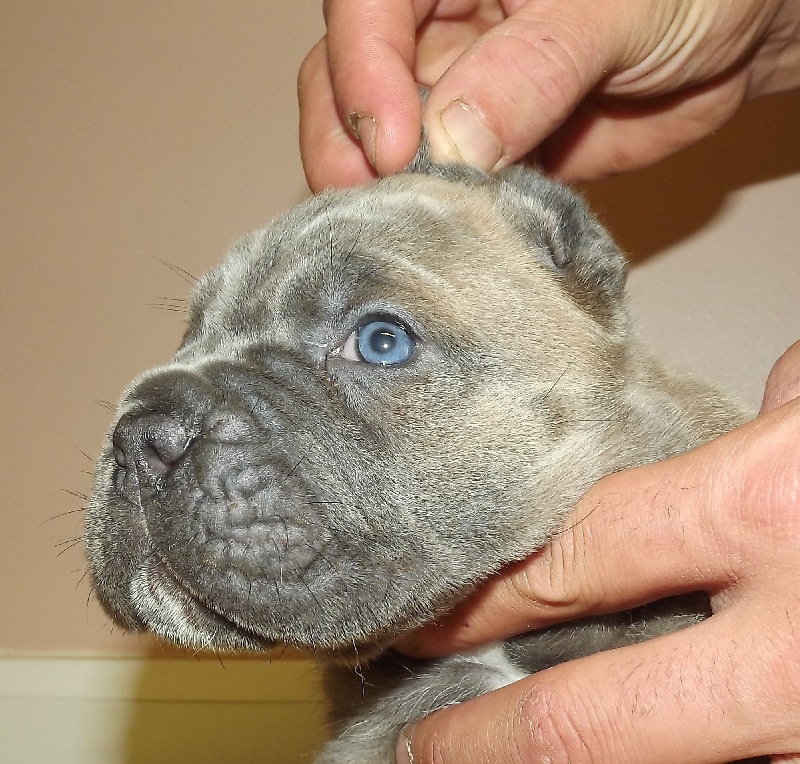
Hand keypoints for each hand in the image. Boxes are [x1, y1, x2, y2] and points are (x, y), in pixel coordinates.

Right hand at [298, 0, 799, 190]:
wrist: (738, 36)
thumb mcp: (610, 8)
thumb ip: (528, 71)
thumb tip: (449, 142)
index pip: (366, 9)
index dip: (361, 75)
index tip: (394, 143)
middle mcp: (440, 27)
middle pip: (348, 81)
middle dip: (350, 143)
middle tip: (375, 200)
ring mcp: (458, 92)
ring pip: (385, 143)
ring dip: (385, 191)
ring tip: (404, 227)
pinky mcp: (488, 150)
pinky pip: (445, 186)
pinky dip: (440, 216)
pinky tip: (447, 238)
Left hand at [395, 340, 799, 763]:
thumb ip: (751, 421)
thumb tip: (712, 418)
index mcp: (760, 510)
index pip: (573, 557)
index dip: (489, 598)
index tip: (431, 618)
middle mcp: (787, 649)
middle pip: (585, 719)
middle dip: (485, 739)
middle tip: (422, 746)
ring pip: (658, 763)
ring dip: (588, 755)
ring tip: (508, 747)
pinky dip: (672, 757)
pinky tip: (644, 744)